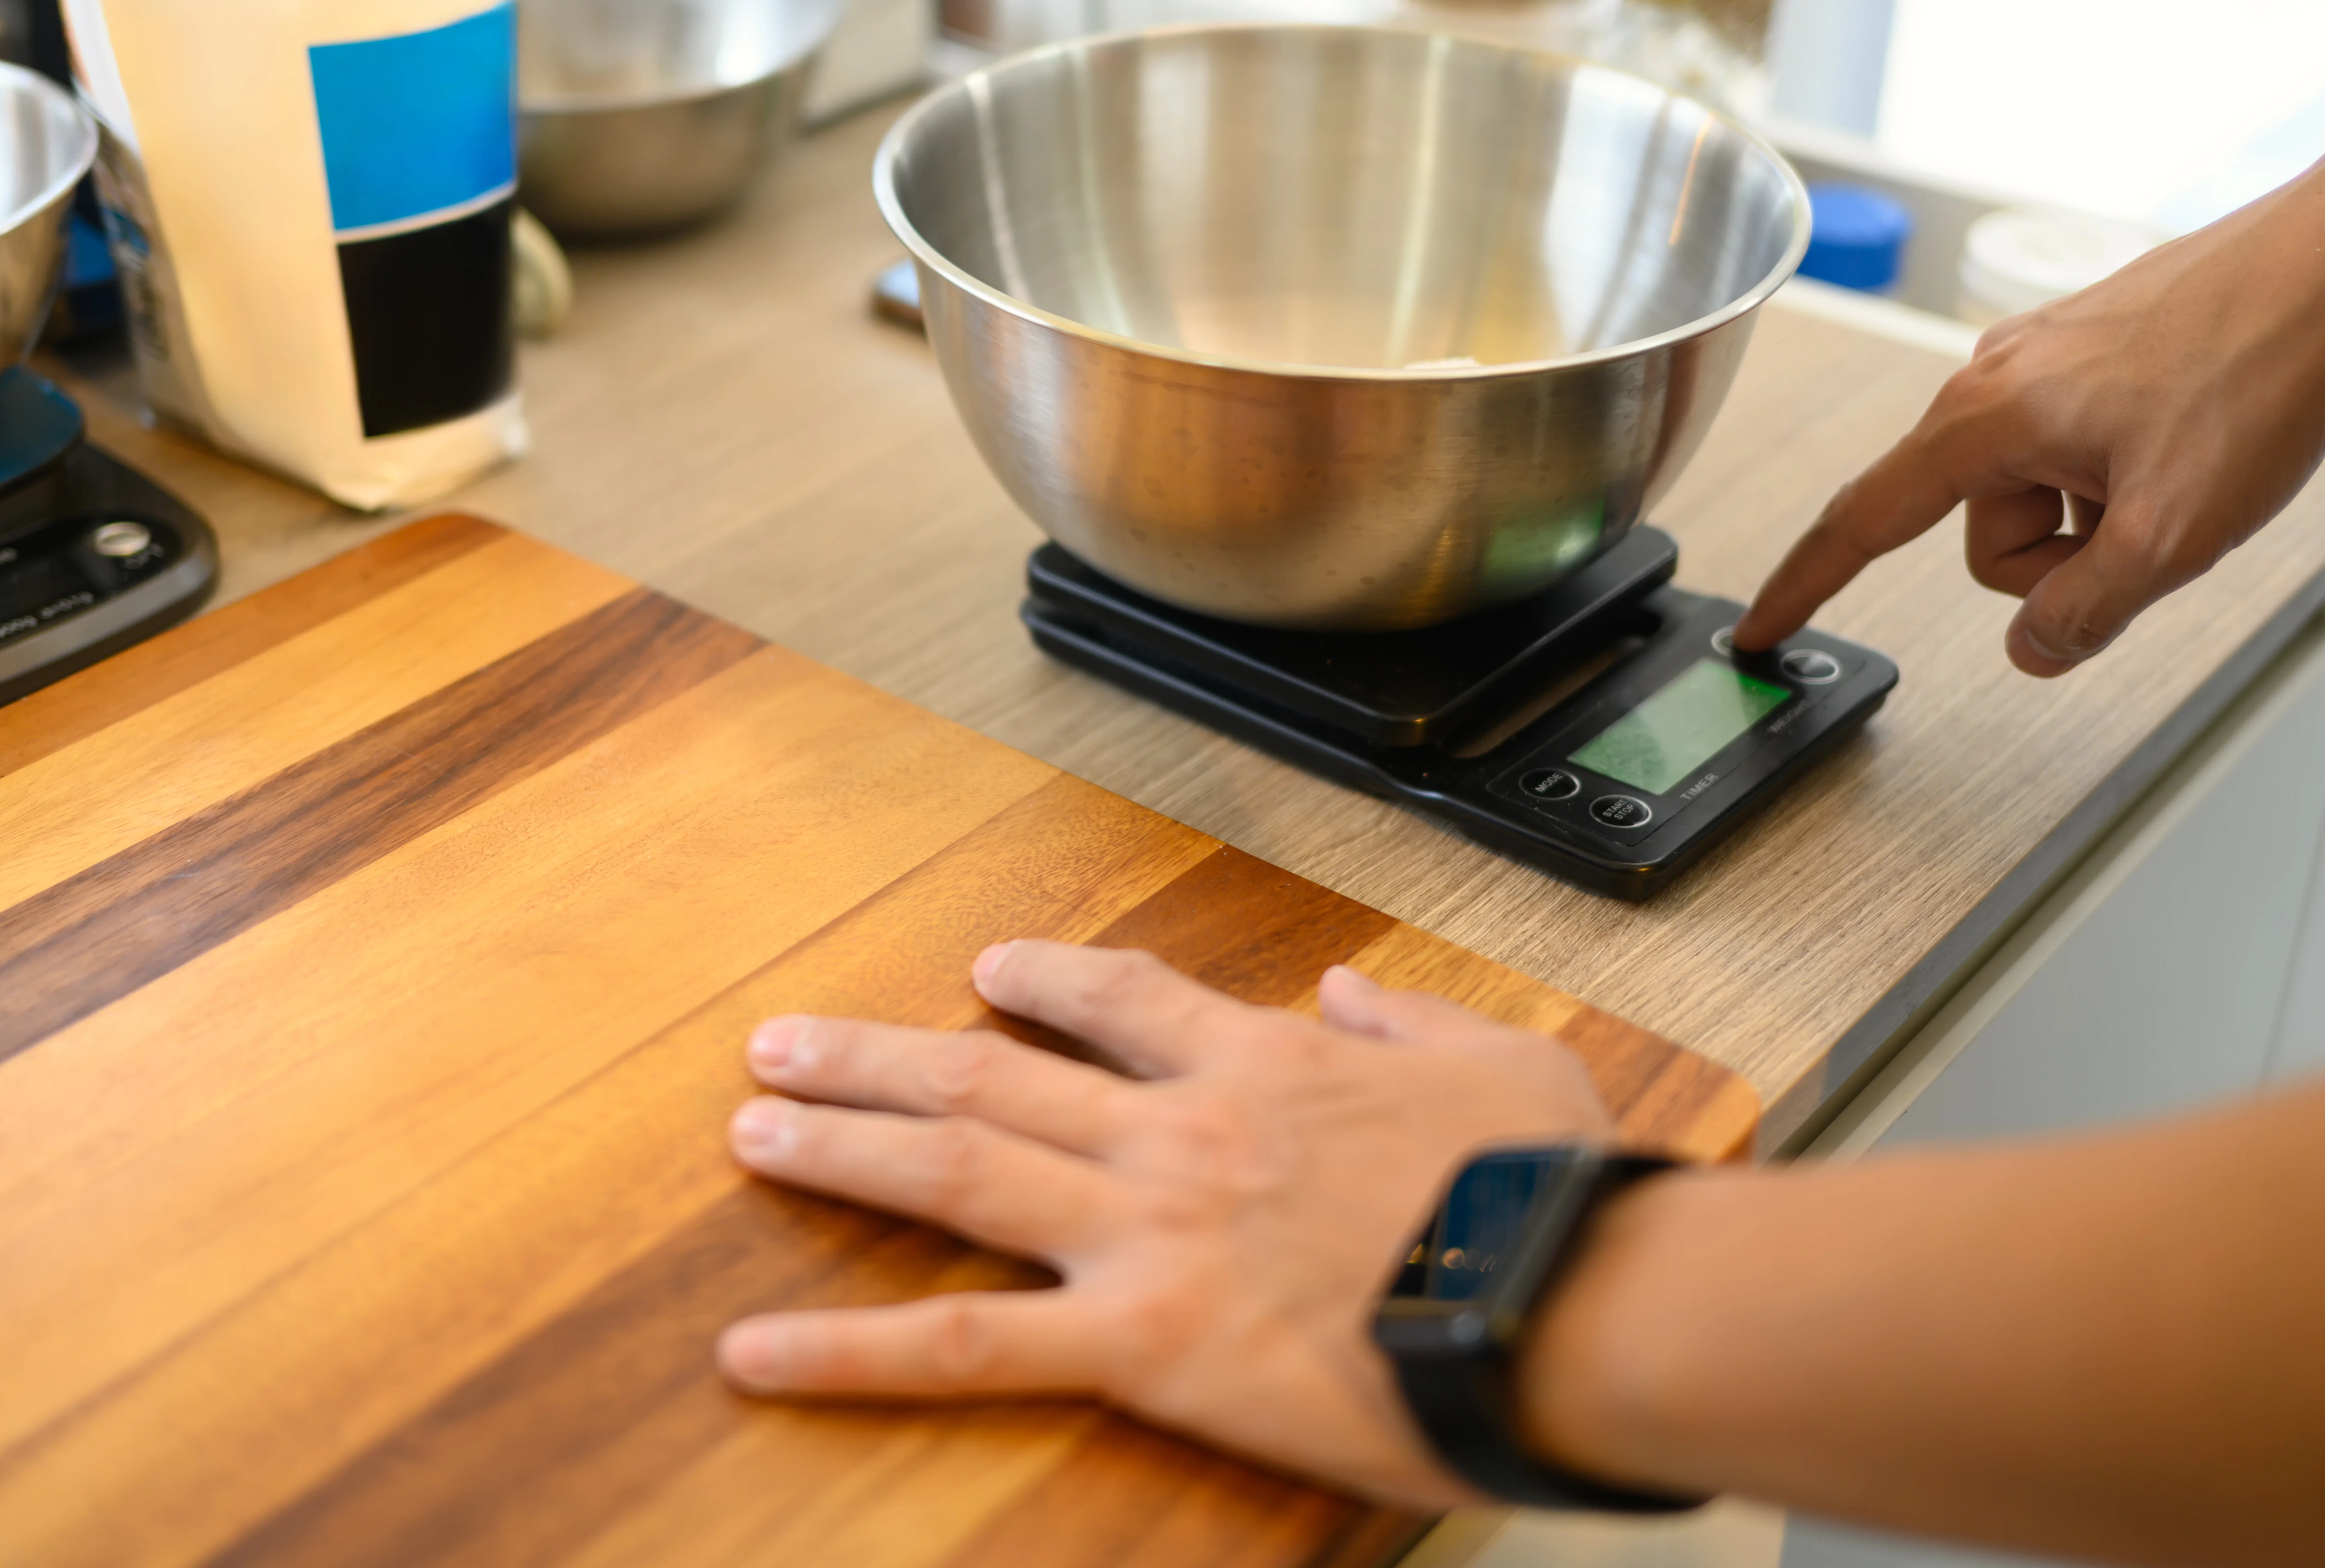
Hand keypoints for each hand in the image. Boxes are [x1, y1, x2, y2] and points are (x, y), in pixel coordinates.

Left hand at [713, 940, 1615, 1505]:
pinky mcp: (1143, 1341)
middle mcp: (1182, 1134)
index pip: (1122, 999)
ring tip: (750, 1130)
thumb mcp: (1505, 1067)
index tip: (988, 972)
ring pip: (958, 1170)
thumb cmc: (1551, 1196)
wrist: (1574, 1301)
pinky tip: (757, 1353)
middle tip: (784, 1044)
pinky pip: (967, 1347)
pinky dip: (852, 1352)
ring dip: (841, 1146)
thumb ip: (1411, 1023)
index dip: (1044, 979)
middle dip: (877, 1055)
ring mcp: (1150, 1232)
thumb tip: (1348, 992)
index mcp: (1265, 1067)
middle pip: (994, 1075)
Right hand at [1735, 104, 2324, 674]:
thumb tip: (2034, 646)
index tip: (1760, 632)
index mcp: (1983, 418)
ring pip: (2037, 491)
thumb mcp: (2171, 533)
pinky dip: (2122, 473)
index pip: (1862, 522)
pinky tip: (2187, 444)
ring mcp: (2042, 358)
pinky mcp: (2090, 350)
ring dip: (2101, 512)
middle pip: (1980, 525)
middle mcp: (1994, 378)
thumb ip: (2086, 609)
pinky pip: (2075, 449)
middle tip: (2147, 531)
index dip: (1804, 587)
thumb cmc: (2257, 367)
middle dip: (2057, 557)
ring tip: (2180, 474)